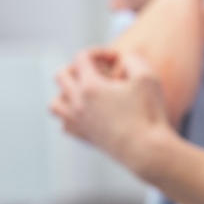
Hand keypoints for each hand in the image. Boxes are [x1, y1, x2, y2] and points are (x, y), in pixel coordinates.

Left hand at [50, 48, 169, 163]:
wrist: (147, 151)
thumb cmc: (148, 113)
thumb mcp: (147, 76)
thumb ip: (132, 59)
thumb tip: (122, 60)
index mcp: (90, 87)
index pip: (81, 57)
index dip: (99, 52)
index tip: (116, 59)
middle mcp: (78, 103)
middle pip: (61, 75)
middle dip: (79, 67)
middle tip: (100, 72)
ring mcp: (78, 122)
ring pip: (55, 102)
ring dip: (67, 91)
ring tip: (87, 92)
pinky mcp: (84, 138)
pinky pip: (64, 124)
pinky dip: (71, 115)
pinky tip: (90, 113)